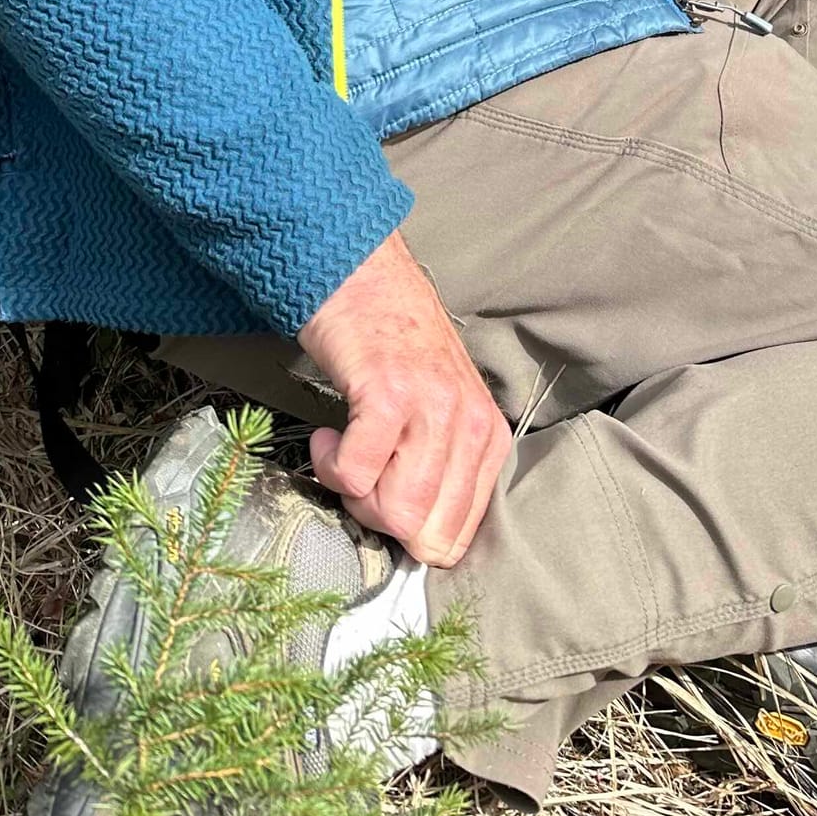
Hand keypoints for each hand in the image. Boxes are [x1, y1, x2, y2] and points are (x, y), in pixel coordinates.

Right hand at [299, 228, 511, 567]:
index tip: (383, 496)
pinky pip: (356, 474)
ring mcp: (431, 407)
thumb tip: (418, 543)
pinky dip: (331, 465)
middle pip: (427, 534)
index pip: (458, 537)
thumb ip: (441, 467)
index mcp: (488, 436)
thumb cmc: (392, 345)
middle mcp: (468, 423)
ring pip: (395, 511)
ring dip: (353, 493)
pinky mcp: (387, 394)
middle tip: (360, 474)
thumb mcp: (439, 407)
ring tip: (345, 450)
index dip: (409, 535)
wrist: (361, 273)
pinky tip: (328, 435)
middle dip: (380, 521)